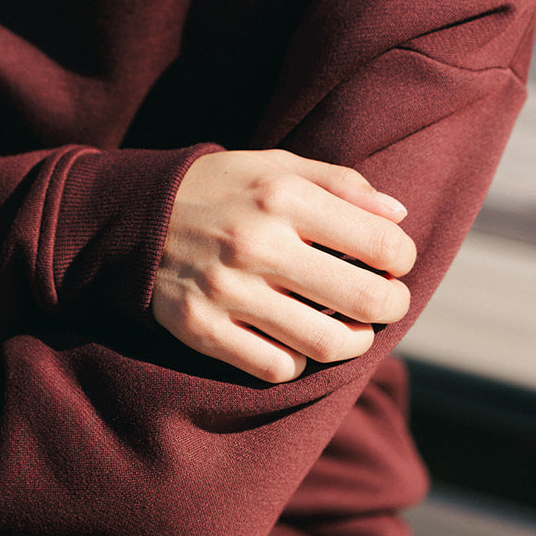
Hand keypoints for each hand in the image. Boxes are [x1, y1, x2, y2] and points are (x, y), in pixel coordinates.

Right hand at [153, 149, 415, 382]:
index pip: (381, 244)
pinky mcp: (202, 328)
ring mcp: (226, 290)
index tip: (394, 261)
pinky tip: (295, 340)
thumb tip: (400, 217)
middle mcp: (255, 242)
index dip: (402, 258)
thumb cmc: (222, 188)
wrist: (134, 214)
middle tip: (386, 301)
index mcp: (280, 195)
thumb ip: (341, 184)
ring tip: (351, 329)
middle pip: (363, 300)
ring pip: (326, 344)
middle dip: (391, 306)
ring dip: (353, 342)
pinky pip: (277, 368)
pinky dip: (298, 361)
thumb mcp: (276, 166)